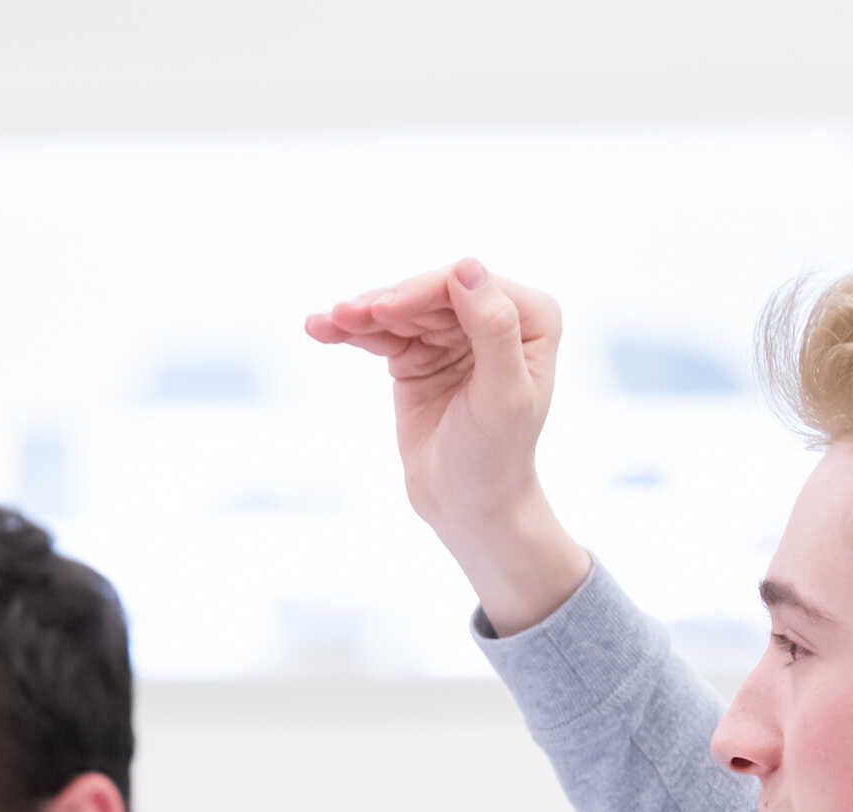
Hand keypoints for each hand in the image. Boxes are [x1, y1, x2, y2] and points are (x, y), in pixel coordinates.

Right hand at [306, 259, 589, 632]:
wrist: (467, 504)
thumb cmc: (495, 457)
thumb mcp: (502, 397)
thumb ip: (493, 329)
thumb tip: (466, 266)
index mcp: (531, 317)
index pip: (469, 286)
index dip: (423, 293)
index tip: (381, 311)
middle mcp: (494, 315)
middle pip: (429, 293)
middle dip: (384, 303)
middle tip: (341, 315)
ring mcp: (453, 332)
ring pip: (400, 310)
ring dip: (360, 315)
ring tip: (323, 323)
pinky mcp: (418, 353)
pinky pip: (382, 333)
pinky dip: (352, 332)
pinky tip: (322, 330)